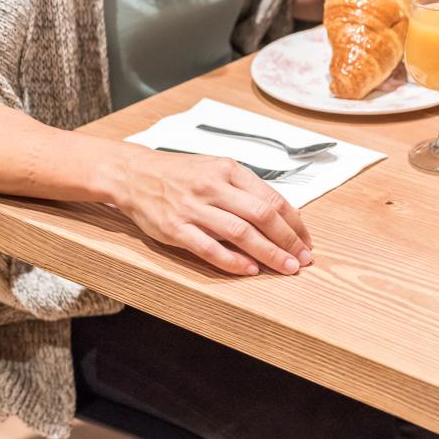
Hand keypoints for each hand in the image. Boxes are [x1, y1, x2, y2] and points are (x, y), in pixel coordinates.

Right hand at [109, 148, 312, 275]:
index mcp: (229, 170)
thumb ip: (246, 189)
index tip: (305, 240)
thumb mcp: (217, 169)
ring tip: (286, 267)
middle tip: (303, 259)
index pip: (272, 198)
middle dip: (288, 240)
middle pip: (262, 215)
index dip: (294, 223)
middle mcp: (213, 187)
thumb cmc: (180, 174)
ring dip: (269, 253)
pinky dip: (233, 261)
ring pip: (240, 233)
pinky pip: (209, 248)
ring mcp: (193, 208)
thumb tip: (282, 215)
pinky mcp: (175, 229)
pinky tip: (250, 270)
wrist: (133, 174)